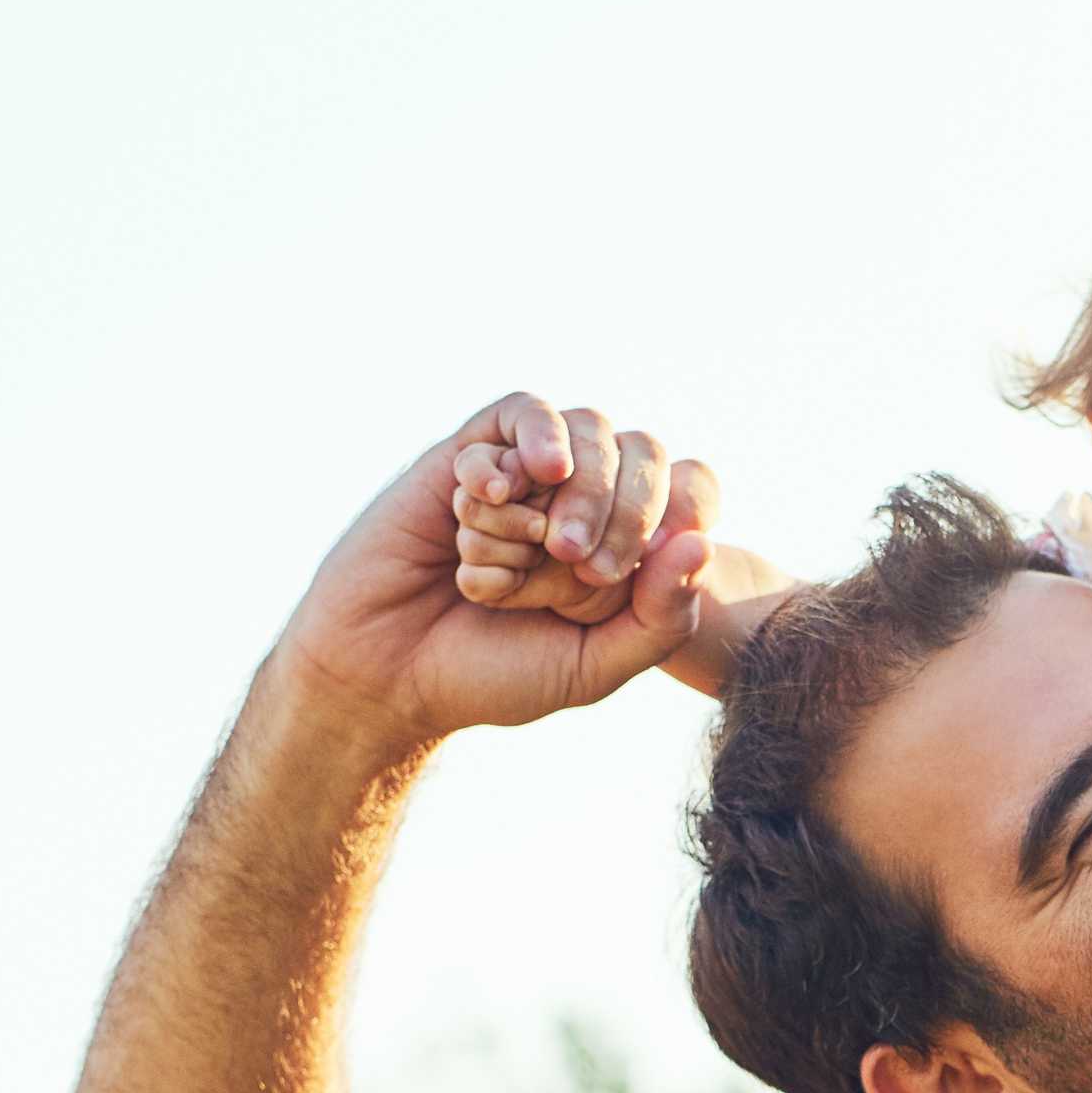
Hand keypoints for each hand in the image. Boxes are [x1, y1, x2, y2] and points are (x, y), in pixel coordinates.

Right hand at [272, 393, 722, 747]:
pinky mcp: (467, 456)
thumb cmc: (492, 674)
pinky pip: (509, 418)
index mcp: (627, 546)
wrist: (389, 674)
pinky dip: (510, 454)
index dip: (683, 506)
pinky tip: (491, 496)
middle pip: (639, 450)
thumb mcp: (593, 667)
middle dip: (621, 504)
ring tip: (538, 541)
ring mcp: (526, 475)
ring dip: (566, 487)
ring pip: (578, 429)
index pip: (691, 486)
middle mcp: (583, 501)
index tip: (642, 565)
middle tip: (580, 562)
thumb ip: (660, 620)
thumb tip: (703, 543)